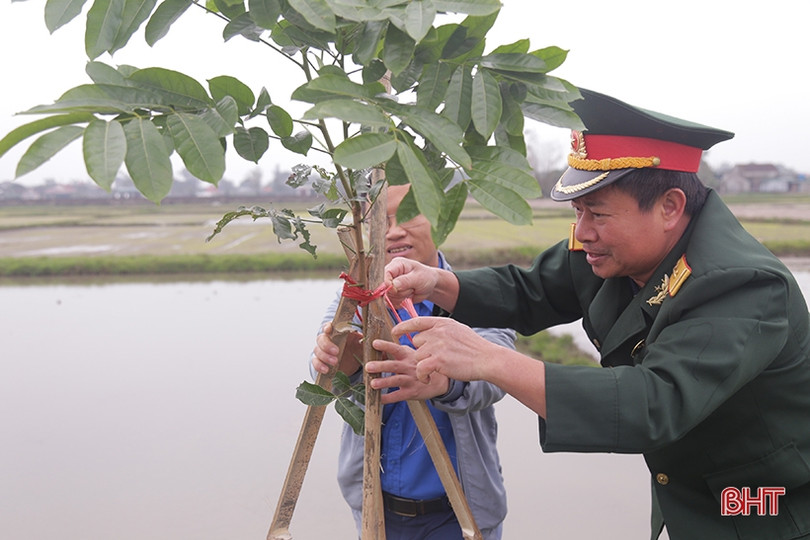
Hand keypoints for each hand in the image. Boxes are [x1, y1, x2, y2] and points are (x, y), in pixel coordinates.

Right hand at [311, 322, 361, 375]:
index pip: (328, 326)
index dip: (327, 327)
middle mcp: (327, 340)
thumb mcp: (360, 344)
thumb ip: (361, 340)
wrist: (352, 364)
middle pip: (321, 338)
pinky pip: (315, 362)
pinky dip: (319, 365)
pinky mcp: (321, 362)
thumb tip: (364, 337)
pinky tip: (326, 370)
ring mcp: (323, 351)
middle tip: (336, 351)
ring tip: (335, 362)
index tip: (329, 329)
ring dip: (324, 356)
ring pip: (317, 350)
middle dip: (327, 345)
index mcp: (336, 332)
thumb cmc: (355, 349)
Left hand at [365, 340, 449, 403]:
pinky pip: (398, 396)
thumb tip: (379, 347)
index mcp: (408, 356)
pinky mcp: (412, 393)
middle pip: (394, 366)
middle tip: (368, 366)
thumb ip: (398, 351)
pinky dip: (388, 398)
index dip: (386, 346)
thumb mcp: (412, 354)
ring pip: (396, 380)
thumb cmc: (421, 365)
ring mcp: (411, 380)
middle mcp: (409, 367)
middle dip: (381, 366)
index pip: (396, 349)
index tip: (375, 343)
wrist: (440, 381)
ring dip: (384, 382)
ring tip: (372, 383)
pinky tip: (379, 399)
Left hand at [371, 316, 497, 384]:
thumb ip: (441, 329)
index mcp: (442, 323)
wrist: (487, 359)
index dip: (403, 326)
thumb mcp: (457, 330)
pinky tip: (428, 379)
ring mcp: (437, 345)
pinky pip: (420, 368)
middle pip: (416, 342)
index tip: (395, 332)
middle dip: (422, 352)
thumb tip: (426, 330)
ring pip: (417, 356)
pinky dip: (422, 376)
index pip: (417, 321)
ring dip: (423, 365)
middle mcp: (438, 332)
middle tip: (435, 359)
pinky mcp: (437, 361)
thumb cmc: (474, 347)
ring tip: (434, 370)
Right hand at [384, 257, 439, 306]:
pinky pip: (390, 303)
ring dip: (401, 297)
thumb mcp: (418, 277)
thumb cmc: (426, 277)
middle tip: (412, 288)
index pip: (386, 273)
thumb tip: (392, 285)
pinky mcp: (392, 295)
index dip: (389, 283)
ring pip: (388, 297)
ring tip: (411, 291)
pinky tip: (407, 298)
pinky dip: (399, 303)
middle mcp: (391, 274)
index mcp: (396, 265)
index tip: (397, 289)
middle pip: (386, 288)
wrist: (430, 285)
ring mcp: (390, 285)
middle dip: (400, 292)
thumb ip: (405, 281)